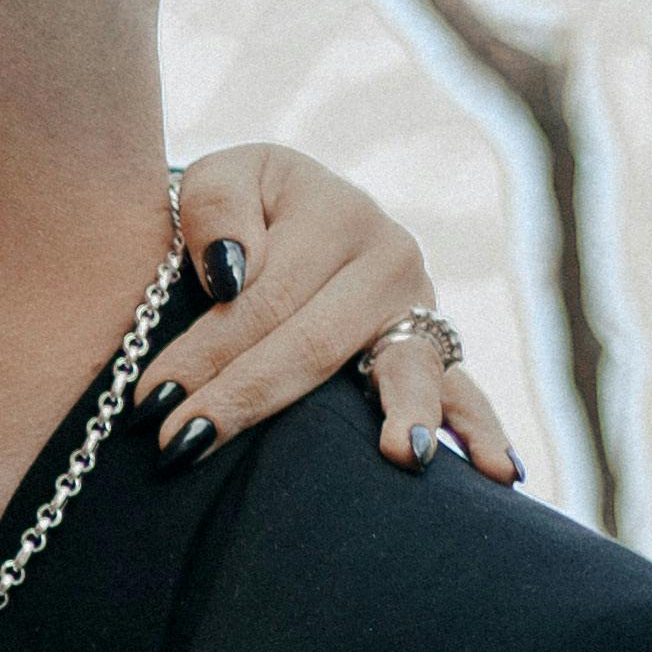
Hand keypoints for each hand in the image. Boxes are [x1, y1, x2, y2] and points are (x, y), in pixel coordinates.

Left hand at [157, 147, 522, 484]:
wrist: (288, 216)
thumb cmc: (242, 209)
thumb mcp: (219, 180)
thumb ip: (214, 210)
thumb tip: (230, 275)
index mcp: (336, 213)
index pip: (262, 299)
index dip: (202, 352)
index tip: (149, 403)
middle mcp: (391, 257)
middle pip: (315, 343)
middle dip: (247, 397)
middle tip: (183, 445)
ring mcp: (421, 306)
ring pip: (403, 369)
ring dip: (404, 414)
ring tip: (402, 454)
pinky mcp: (435, 347)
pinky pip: (463, 392)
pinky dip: (482, 430)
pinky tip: (502, 472)